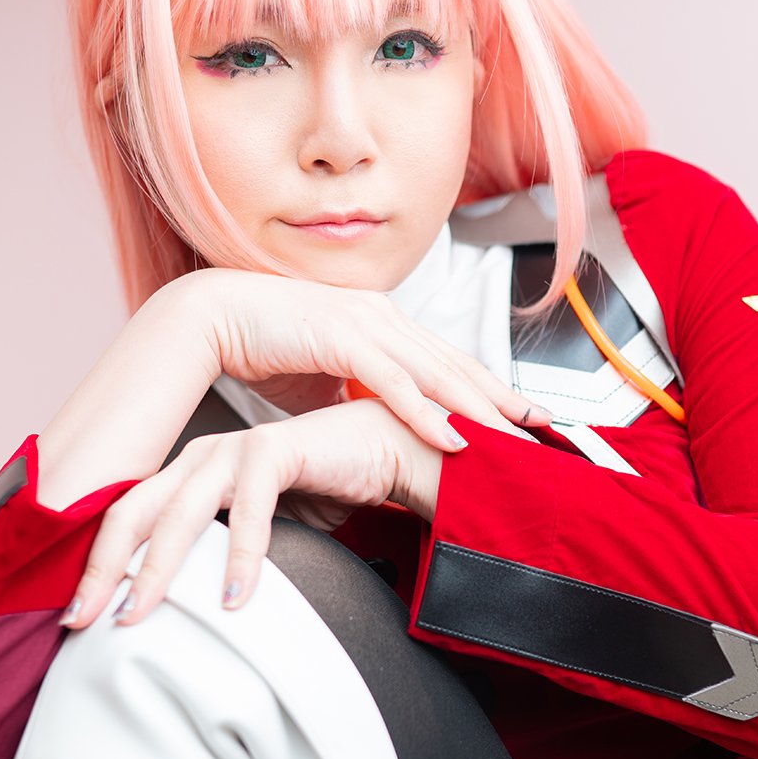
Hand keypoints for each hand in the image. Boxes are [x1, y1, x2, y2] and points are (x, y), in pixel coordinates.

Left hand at [58, 401, 437, 629]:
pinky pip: (248, 509)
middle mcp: (202, 457)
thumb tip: (193, 612)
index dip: (99, 566)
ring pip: (179, 512)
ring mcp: (234, 449)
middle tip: (82, 619)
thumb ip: (224, 555)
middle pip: (133, 512)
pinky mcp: (274, 448)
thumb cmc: (331, 490)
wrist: (390, 452)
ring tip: (138, 615)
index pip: (129, 519)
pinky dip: (238, 556)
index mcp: (191, 474)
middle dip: (103, 568)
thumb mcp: (264, 533)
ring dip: (156, 568)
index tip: (78, 617)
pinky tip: (232, 599)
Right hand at [172, 265, 551, 450]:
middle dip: (506, 400)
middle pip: (458, 365)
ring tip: (516, 441)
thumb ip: (359, 399)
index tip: (528, 420)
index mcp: (384, 324)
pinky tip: (453, 438)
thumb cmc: (265, 348)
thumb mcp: (326, 381)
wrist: (209, 318)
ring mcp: (364, 323)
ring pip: (437, 374)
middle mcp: (384, 317)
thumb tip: (378, 429)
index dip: (493, 391)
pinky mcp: (339, 336)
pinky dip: (426, 412)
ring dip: (480, 410)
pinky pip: (392, 382)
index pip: (450, 362)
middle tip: (548, 432)